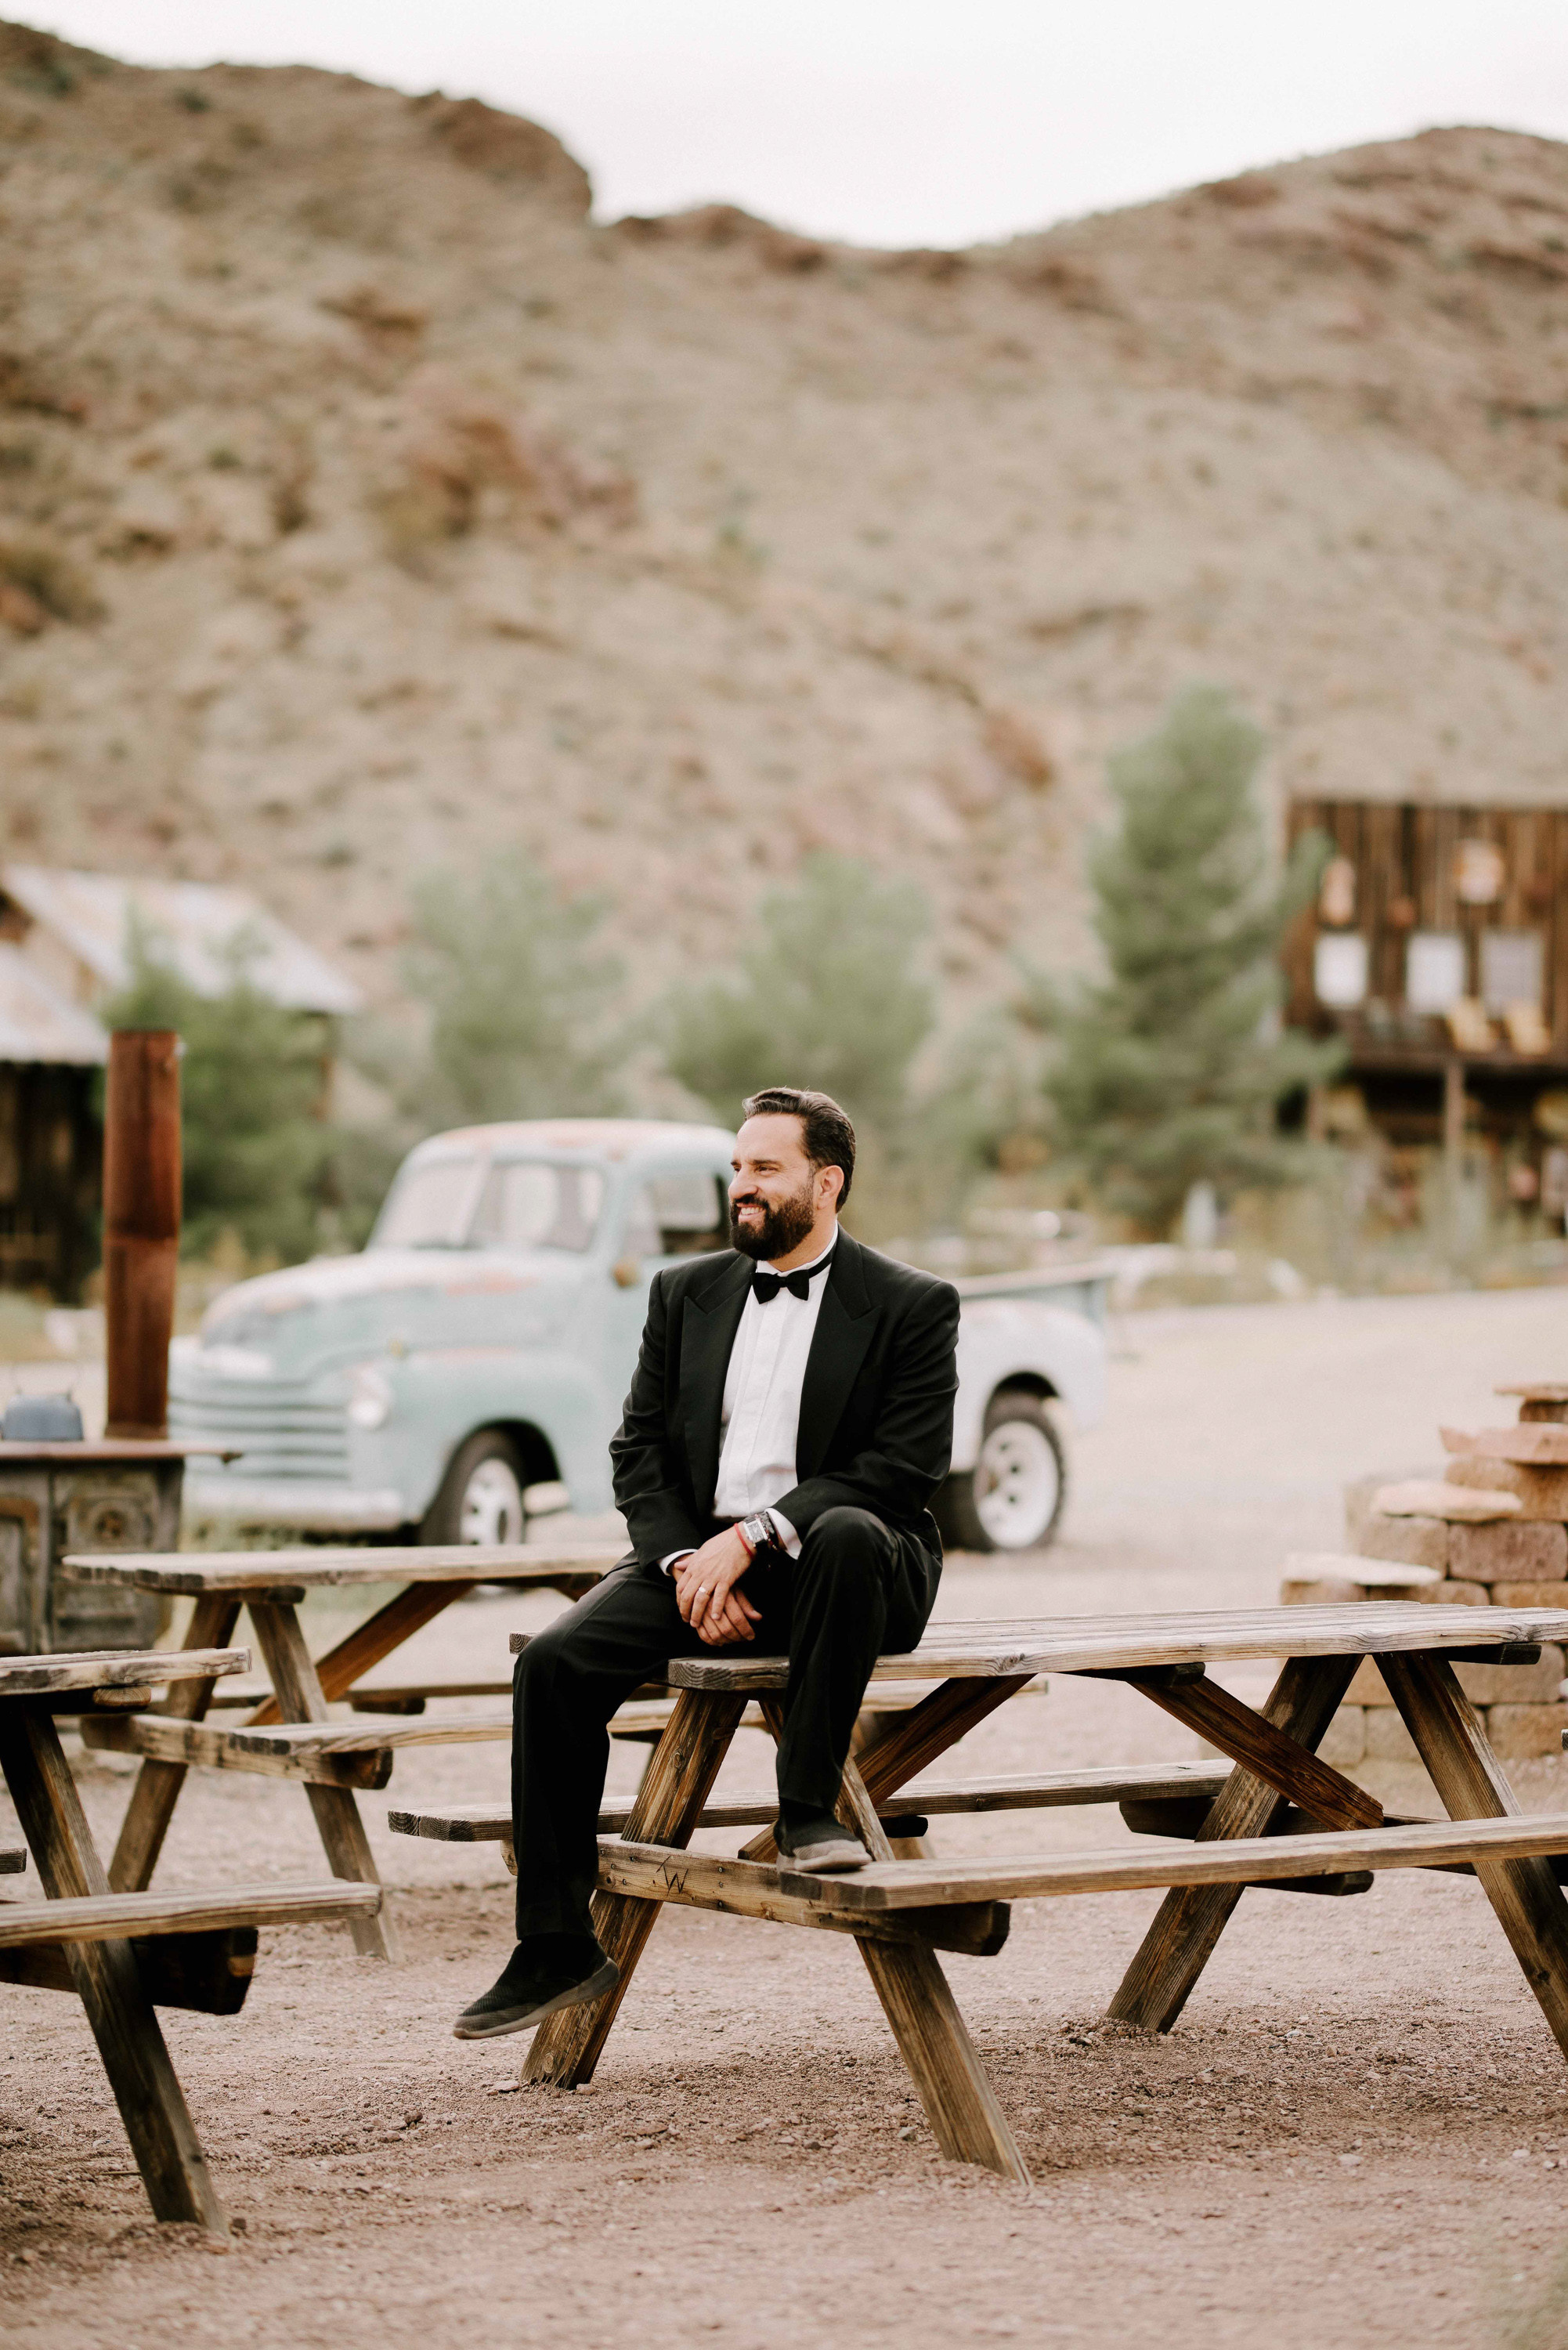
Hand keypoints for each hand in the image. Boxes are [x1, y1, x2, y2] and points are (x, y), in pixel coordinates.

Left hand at [674, 1526, 761, 1644]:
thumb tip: (677, 1565)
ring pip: (700, 1599)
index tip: (682, 1610)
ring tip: (697, 1624)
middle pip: (687, 1596)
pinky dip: (716, 1608)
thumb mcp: (702, 1550)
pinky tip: (715, 1618)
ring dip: (697, 1614)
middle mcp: (700, 1572)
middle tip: (687, 1622)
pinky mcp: (726, 1579)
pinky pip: (718, 1597)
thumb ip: (690, 1560)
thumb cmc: (722, 1543)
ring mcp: (712, 1576)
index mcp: (694, 1566)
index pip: (680, 1587)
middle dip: (685, 1611)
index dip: (679, 1602)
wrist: (740, 1539)